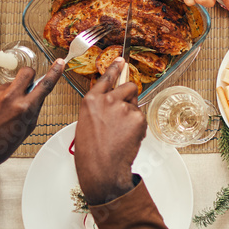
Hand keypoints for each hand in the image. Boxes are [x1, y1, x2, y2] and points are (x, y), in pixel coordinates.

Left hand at [0, 61, 64, 186]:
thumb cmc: (1, 145)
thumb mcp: (26, 129)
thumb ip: (33, 109)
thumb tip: (38, 95)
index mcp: (25, 109)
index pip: (44, 86)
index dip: (54, 72)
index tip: (59, 63)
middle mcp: (10, 98)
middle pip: (26, 73)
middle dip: (28, 76)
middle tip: (25, 85)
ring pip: (8, 85)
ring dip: (8, 94)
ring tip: (1, 112)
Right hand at [74, 59, 146, 205]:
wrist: (102, 167)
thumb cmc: (91, 151)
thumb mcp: (87, 122)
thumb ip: (99, 107)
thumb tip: (112, 102)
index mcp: (91, 100)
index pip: (106, 78)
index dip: (115, 68)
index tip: (121, 60)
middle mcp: (108, 99)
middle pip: (129, 86)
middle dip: (130, 95)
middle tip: (125, 110)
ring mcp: (123, 107)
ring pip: (136, 104)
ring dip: (132, 114)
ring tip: (121, 132)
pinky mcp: (137, 117)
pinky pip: (141, 118)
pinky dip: (138, 127)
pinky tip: (127, 138)